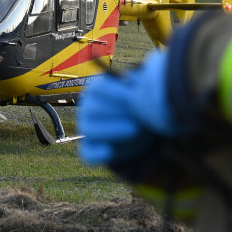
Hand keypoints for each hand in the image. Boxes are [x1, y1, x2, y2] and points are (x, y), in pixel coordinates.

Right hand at [78, 50, 181, 167]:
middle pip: (93, 108)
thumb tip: (142, 77)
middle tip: (138, 115)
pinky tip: (110, 152)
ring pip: (90, 130)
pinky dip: (96, 154)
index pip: (99, 88)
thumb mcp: (142, 93)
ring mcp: (88, 130)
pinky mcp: (91, 150)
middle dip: (116, 112)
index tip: (135, 96)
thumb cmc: (142, 106)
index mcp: (98, 91)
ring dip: (111, 130)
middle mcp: (88, 109)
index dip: (116, 91)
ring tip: (136, 129)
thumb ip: (141, 85)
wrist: (144, 131)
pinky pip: (87, 153)